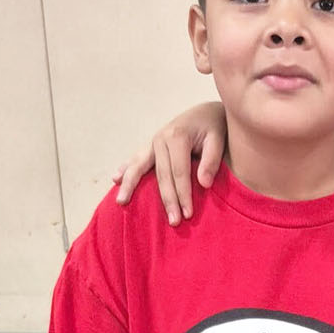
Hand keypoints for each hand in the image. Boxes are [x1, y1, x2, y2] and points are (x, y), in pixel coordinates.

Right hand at [111, 101, 227, 225]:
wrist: (206, 111)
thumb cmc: (214, 125)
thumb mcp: (219, 138)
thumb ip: (211, 160)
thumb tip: (204, 184)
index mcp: (177, 136)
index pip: (179, 172)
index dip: (183, 194)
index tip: (188, 214)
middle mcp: (161, 139)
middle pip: (162, 175)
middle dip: (167, 200)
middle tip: (173, 222)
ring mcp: (153, 141)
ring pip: (140, 167)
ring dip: (130, 186)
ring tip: (121, 202)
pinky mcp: (150, 145)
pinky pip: (136, 159)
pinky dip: (125, 169)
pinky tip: (115, 179)